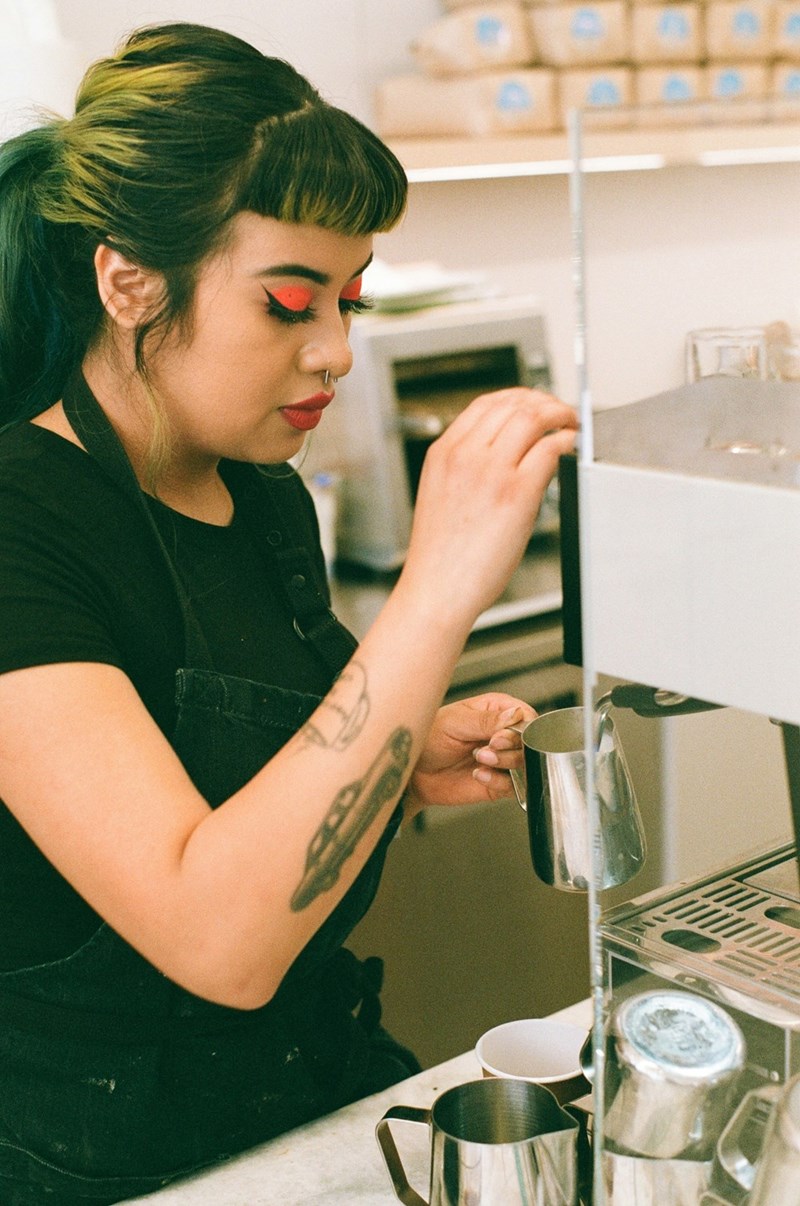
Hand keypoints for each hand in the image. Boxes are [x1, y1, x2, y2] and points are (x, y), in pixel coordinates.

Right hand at [401, 388, 576, 627]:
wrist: (437, 589)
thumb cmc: (442, 556)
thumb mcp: (443, 495)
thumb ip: (469, 467)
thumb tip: (510, 452)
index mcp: (444, 454)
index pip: (486, 404)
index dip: (519, 397)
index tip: (535, 404)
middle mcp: (465, 456)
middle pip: (512, 404)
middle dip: (544, 402)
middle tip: (561, 413)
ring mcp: (491, 472)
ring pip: (532, 418)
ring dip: (559, 416)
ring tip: (571, 426)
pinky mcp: (516, 493)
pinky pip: (549, 450)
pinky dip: (566, 443)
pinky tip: (571, 449)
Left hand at [404, 693, 536, 816]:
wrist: (415, 771)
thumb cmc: (429, 738)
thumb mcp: (454, 722)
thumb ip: (485, 720)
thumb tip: (516, 714)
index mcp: (496, 710)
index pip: (526, 716)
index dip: (519, 729)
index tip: (498, 737)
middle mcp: (504, 734)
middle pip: (530, 741)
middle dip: (510, 749)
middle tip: (486, 751)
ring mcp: (503, 759)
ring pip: (526, 764)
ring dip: (504, 764)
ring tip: (479, 761)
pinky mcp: (499, 782)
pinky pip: (514, 786)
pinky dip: (498, 782)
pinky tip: (478, 775)